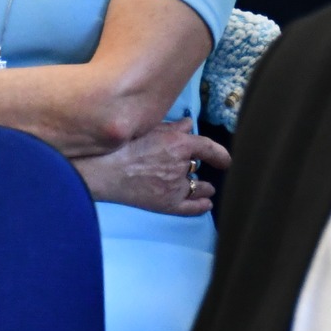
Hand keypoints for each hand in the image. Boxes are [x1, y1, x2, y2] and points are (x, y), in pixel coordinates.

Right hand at [74, 123, 230, 215]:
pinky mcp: (167, 204)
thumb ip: (171, 127)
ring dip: (203, 186)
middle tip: (196, 167)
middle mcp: (182, 165)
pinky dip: (201, 205)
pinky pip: (190, 207)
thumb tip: (189, 124)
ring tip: (207, 187)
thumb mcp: (148, 129)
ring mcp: (176, 186)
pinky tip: (207, 204)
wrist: (104, 170)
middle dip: (197, 167)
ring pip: (197, 186)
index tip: (225, 159)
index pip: (208, 147)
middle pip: (197, 166)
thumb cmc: (122, 145)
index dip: (220, 154)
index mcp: (179, 144)